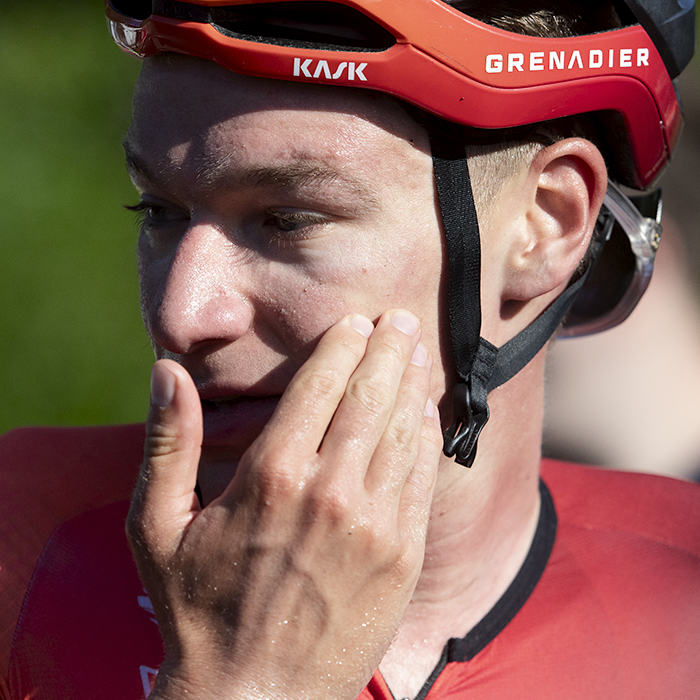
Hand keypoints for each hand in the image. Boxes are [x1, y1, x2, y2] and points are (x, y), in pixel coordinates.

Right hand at [126, 310, 441, 699]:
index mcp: (270, 475)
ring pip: (402, 429)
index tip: (355, 321)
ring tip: (417, 351)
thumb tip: (167, 371)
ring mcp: (374, 524)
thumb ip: (168, 441)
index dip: (341, 345)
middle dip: (388, 348)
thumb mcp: (157, 526)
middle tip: (400, 320)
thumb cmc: (198, 610)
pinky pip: (422, 478)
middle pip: (370, 395)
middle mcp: (329, 491)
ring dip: (411, 382)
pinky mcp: (402, 556)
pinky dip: (426, 436)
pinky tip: (425, 412)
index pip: (319, 385)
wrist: (256, 699)